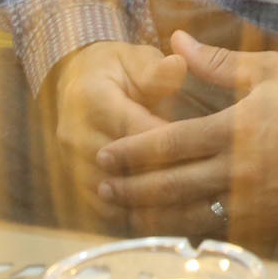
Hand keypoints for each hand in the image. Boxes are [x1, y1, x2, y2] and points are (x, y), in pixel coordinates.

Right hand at [46, 40, 189, 220]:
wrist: (75, 83)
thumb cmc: (117, 70)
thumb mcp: (136, 60)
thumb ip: (157, 70)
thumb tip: (178, 65)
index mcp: (90, 99)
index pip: (131, 127)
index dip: (167, 141)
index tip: (203, 148)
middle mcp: (75, 135)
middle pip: (121, 167)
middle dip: (163, 176)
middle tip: (205, 184)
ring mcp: (71, 164)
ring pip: (113, 195)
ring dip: (151, 204)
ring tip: (192, 206)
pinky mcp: (75, 184)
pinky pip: (106, 210)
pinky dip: (138, 217)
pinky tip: (170, 218)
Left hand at [94, 30, 277, 246]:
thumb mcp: (269, 69)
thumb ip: (218, 62)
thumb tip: (175, 42)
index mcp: (234, 130)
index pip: (167, 145)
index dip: (130, 152)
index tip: (104, 155)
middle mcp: (238, 170)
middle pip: (168, 186)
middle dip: (129, 187)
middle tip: (101, 186)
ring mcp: (254, 201)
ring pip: (187, 215)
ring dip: (150, 213)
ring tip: (125, 209)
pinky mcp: (269, 221)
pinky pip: (218, 232)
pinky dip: (190, 230)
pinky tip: (172, 226)